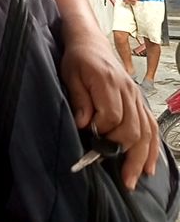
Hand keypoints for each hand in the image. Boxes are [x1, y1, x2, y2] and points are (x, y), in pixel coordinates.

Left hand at [61, 39, 158, 189]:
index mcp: (108, 82)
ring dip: (140, 156)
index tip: (90, 135)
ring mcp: (136, 96)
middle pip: (133, 127)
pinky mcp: (138, 100)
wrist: (90, 42)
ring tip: (133, 179)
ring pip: (145, 130)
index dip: (102, 130)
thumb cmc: (78, 59)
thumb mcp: (71, 75)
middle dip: (123, 151)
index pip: (112, 116)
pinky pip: (151, 125)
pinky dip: (152, 147)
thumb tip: (85, 125)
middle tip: (115, 173)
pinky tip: (148, 164)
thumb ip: (79, 99)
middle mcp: (127, 90)